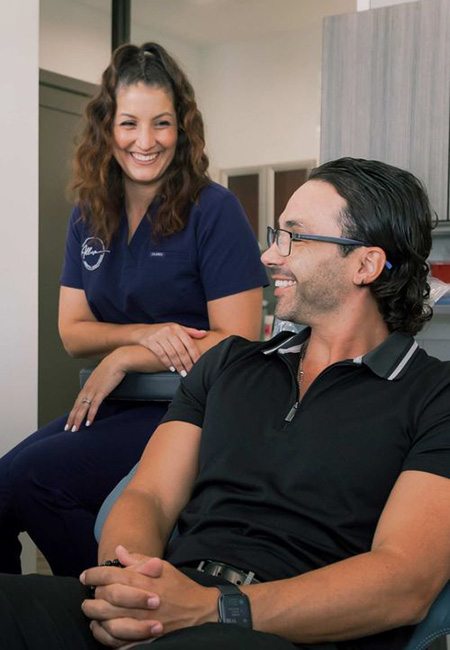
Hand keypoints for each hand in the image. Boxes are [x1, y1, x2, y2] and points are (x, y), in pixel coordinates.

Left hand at [65, 351, 125, 430]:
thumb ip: (100, 383)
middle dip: (72, 419)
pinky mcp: (101, 392)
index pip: (77, 401)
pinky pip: (94, 406)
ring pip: (82, 408)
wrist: (117, 361)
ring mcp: (93, 391)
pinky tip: (88, 423)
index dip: (73, 412)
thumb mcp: (102, 376)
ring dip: (78, 420)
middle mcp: (87, 389)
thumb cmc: (112, 367)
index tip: (70, 420)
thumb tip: (102, 387)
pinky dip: (90, 415)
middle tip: (68, 429)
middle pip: (77, 406)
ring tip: (75, 429)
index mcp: (87, 385)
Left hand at [80, 546, 215, 646]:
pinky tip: (99, 628)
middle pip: (105, 598)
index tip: (85, 575)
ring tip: (89, 611)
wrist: (199, 611)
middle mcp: (138, 601)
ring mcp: (139, 622)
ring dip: (94, 615)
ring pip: (106, 620)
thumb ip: (138, 560)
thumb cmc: (179, 587)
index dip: (94, 574)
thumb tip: (119, 550)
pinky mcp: (141, 639)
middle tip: (88, 593)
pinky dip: (103, 635)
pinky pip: (115, 640)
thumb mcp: (162, 566)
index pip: (111, 575)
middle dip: (92, 595)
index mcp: (143, 581)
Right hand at [138, 324, 206, 374]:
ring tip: (183, 373)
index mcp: (177, 328)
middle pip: (181, 350)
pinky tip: (172, 368)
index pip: (189, 343)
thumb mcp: (176, 328)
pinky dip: (167, 363)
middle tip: (191, 372)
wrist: (141, 332)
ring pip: (172, 354)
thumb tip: (204, 334)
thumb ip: (190, 332)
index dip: (194, 354)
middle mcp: (169, 331)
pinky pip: (161, 355)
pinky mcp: (150, 342)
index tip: (198, 364)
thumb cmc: (162, 331)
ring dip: (178, 365)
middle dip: (187, 362)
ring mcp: (159, 336)